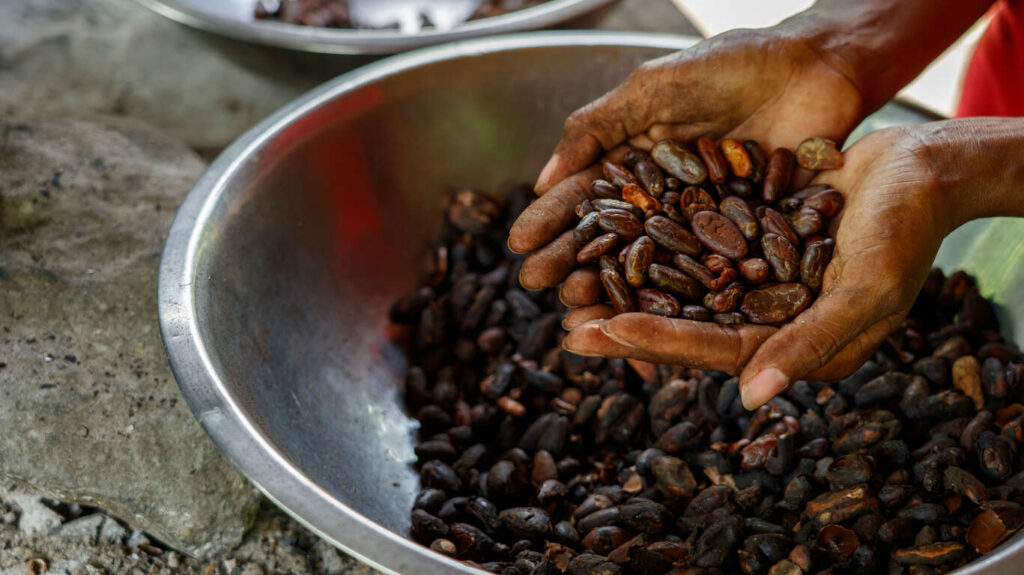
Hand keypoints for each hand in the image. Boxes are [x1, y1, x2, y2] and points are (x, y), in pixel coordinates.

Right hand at [509, 28, 863, 290]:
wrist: (820, 67)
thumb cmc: (736, 65)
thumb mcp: (655, 87)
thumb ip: (600, 127)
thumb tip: (545, 179)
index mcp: (636, 158)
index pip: (585, 195)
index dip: (552, 220)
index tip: (520, 246)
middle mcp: (663, 196)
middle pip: (611, 237)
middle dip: (572, 262)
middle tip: (539, 287)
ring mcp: (701, 221)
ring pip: (651, 263)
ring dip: (614, 290)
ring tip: (580, 312)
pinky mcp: (744, 238)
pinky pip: (706, 273)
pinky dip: (678, 300)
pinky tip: (652, 321)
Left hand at [561, 126, 952, 409]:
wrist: (924, 169)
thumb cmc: (907, 230)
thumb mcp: (864, 289)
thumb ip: (811, 342)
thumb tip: (752, 397)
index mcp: (799, 346)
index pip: (716, 351)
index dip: (658, 343)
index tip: (603, 334)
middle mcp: (773, 320)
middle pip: (690, 327)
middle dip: (630, 328)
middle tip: (568, 326)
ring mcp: (760, 282)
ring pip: (685, 292)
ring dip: (634, 291)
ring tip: (579, 289)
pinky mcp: (753, 243)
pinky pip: (699, 251)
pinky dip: (659, 248)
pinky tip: (617, 238)